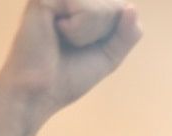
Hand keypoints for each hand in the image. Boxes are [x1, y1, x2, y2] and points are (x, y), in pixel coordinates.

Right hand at [0, 0, 142, 125]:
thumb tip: (132, 7)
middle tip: (74, 44)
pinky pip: (86, 9)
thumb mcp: (108, 55)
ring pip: (104, 6)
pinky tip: (57, 32)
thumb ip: (127, 33)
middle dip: (103, 33)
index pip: (120, 9)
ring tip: (64, 39)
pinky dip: (79, 30)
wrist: (38, 92)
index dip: (114, 33)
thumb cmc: (68, 75)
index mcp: (81, 6)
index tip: (85, 46)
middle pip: (116, 5)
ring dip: (91, 32)